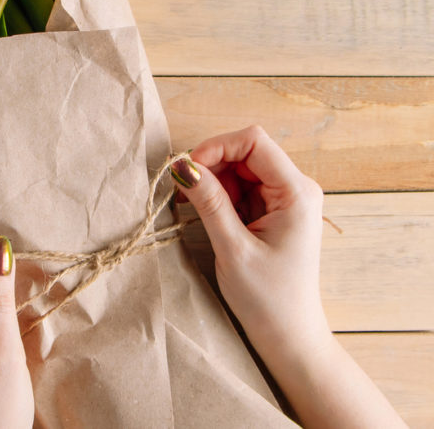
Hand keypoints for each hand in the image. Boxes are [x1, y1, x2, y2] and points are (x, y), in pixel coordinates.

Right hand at [174, 125, 404, 427]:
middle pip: (245, 151)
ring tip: (189, 205)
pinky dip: (217, 194)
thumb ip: (209, 201)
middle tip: (183, 192)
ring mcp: (283, 199)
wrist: (288, 335)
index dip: (216, 147)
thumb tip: (181, 165)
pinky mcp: (271, 211)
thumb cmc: (268, 298)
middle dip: (210, 165)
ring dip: (211, 180)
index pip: (254, 141)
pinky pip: (239, 187)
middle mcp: (294, 188)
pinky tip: (200, 211)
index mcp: (296, 192)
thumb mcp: (233, 247)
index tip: (188, 171)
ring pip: (238, 168)